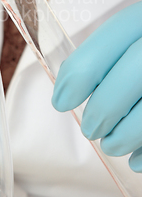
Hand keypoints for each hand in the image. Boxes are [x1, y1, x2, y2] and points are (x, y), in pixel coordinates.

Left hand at [52, 1, 141, 172]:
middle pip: (136, 68)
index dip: (79, 73)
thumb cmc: (140, 50)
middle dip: (105, 106)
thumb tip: (66, 90)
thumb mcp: (132, 37)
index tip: (61, 100)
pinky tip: (137, 159)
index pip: (110, 38)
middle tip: (90, 130)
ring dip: (127, 133)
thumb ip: (109, 54)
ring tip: (111, 145)